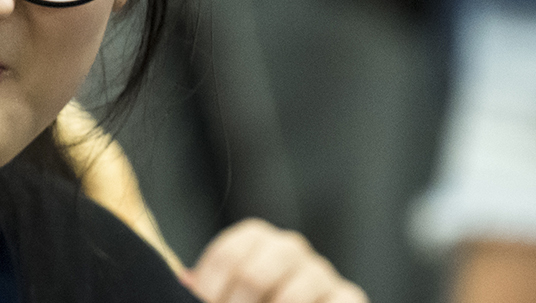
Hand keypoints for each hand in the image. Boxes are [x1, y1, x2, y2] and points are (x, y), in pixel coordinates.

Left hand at [182, 218, 367, 302]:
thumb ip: (208, 290)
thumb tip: (186, 282)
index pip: (227, 256)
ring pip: (291, 297)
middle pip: (253, 275)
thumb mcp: (227, 294)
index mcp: (255, 239)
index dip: (211, 290)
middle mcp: (289, 248)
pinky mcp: (349, 296)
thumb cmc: (251, 302)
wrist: (294, 302)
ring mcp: (321, 272)